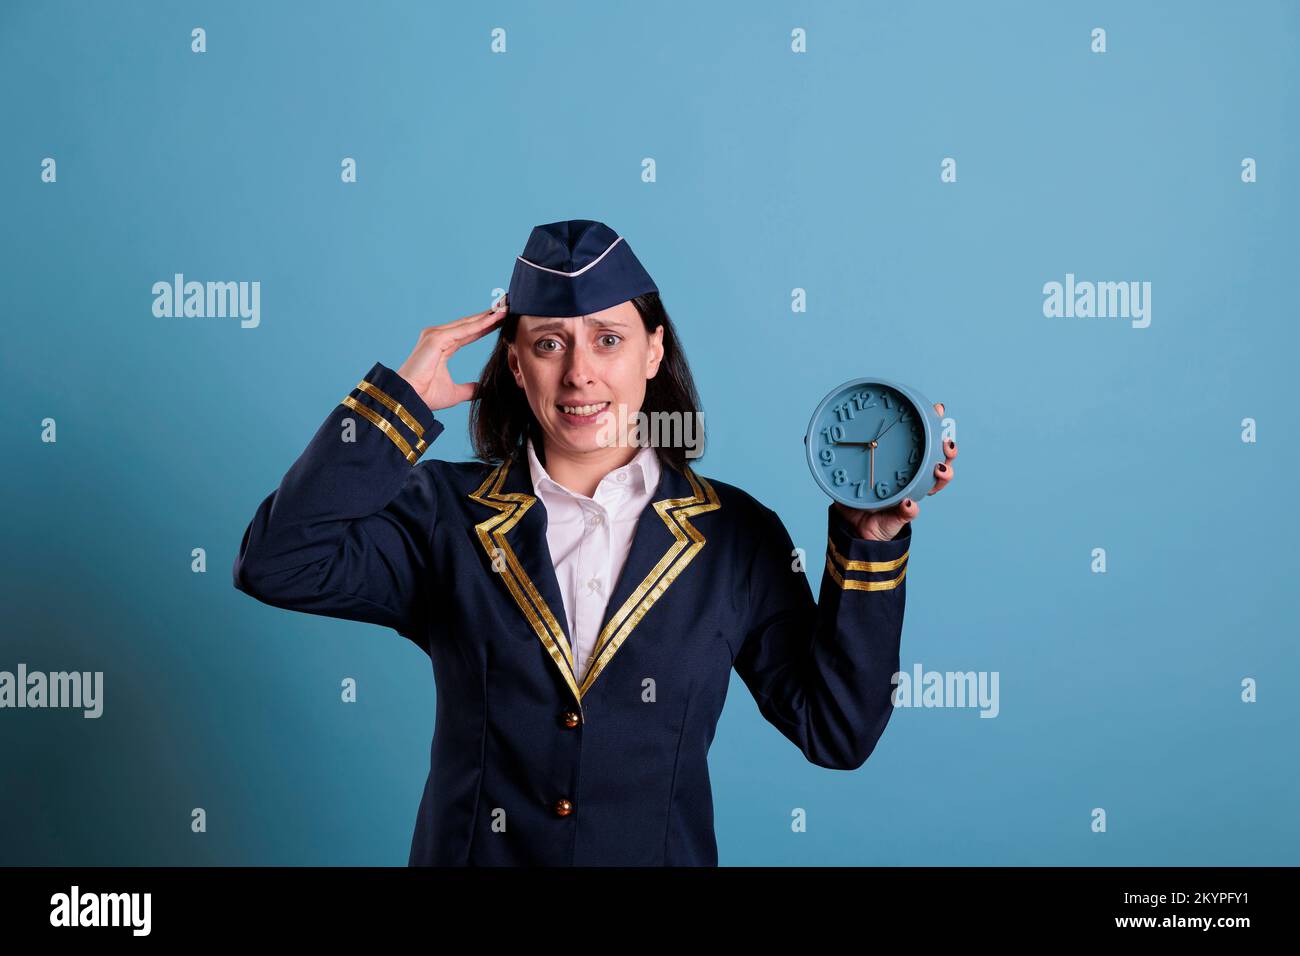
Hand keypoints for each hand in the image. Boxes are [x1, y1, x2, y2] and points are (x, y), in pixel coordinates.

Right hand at [397, 294, 508, 410]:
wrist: (410, 399)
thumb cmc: (426, 396)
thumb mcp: (456, 393)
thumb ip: (470, 389)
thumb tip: (484, 390)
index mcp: (441, 346)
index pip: (468, 333)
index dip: (485, 326)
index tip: (501, 320)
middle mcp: (437, 336)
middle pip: (469, 323)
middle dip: (489, 315)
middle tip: (507, 306)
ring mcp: (435, 335)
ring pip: (468, 323)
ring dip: (488, 315)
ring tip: (506, 308)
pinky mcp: (436, 338)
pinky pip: (464, 330)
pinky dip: (480, 324)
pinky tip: (494, 318)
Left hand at [832, 402, 956, 541]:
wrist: (853, 529)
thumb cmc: (855, 497)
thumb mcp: (842, 472)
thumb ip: (830, 454)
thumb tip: (808, 436)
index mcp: (902, 463)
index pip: (923, 440)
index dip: (934, 426)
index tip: (937, 409)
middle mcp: (912, 478)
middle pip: (940, 460)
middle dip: (948, 450)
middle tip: (947, 442)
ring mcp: (910, 496)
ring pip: (936, 484)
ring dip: (942, 475)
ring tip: (939, 468)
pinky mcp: (901, 516)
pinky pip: (910, 511)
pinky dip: (910, 507)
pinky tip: (908, 502)